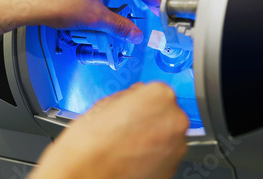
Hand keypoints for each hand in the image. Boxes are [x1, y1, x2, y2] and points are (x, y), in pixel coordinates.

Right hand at [29, 82, 189, 178]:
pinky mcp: (173, 165)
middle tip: (130, 126)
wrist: (85, 175)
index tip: (135, 108)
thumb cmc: (90, 143)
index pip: (159, 91)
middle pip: (167, 111)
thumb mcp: (105, 104)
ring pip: (168, 133)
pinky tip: (134, 155)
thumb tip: (136, 94)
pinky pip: (167, 152)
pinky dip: (155, 153)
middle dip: (151, 118)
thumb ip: (129, 95)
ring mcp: (176, 143)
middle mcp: (173, 118)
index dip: (143, 101)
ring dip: (154, 135)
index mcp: (158, 96)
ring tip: (130, 143)